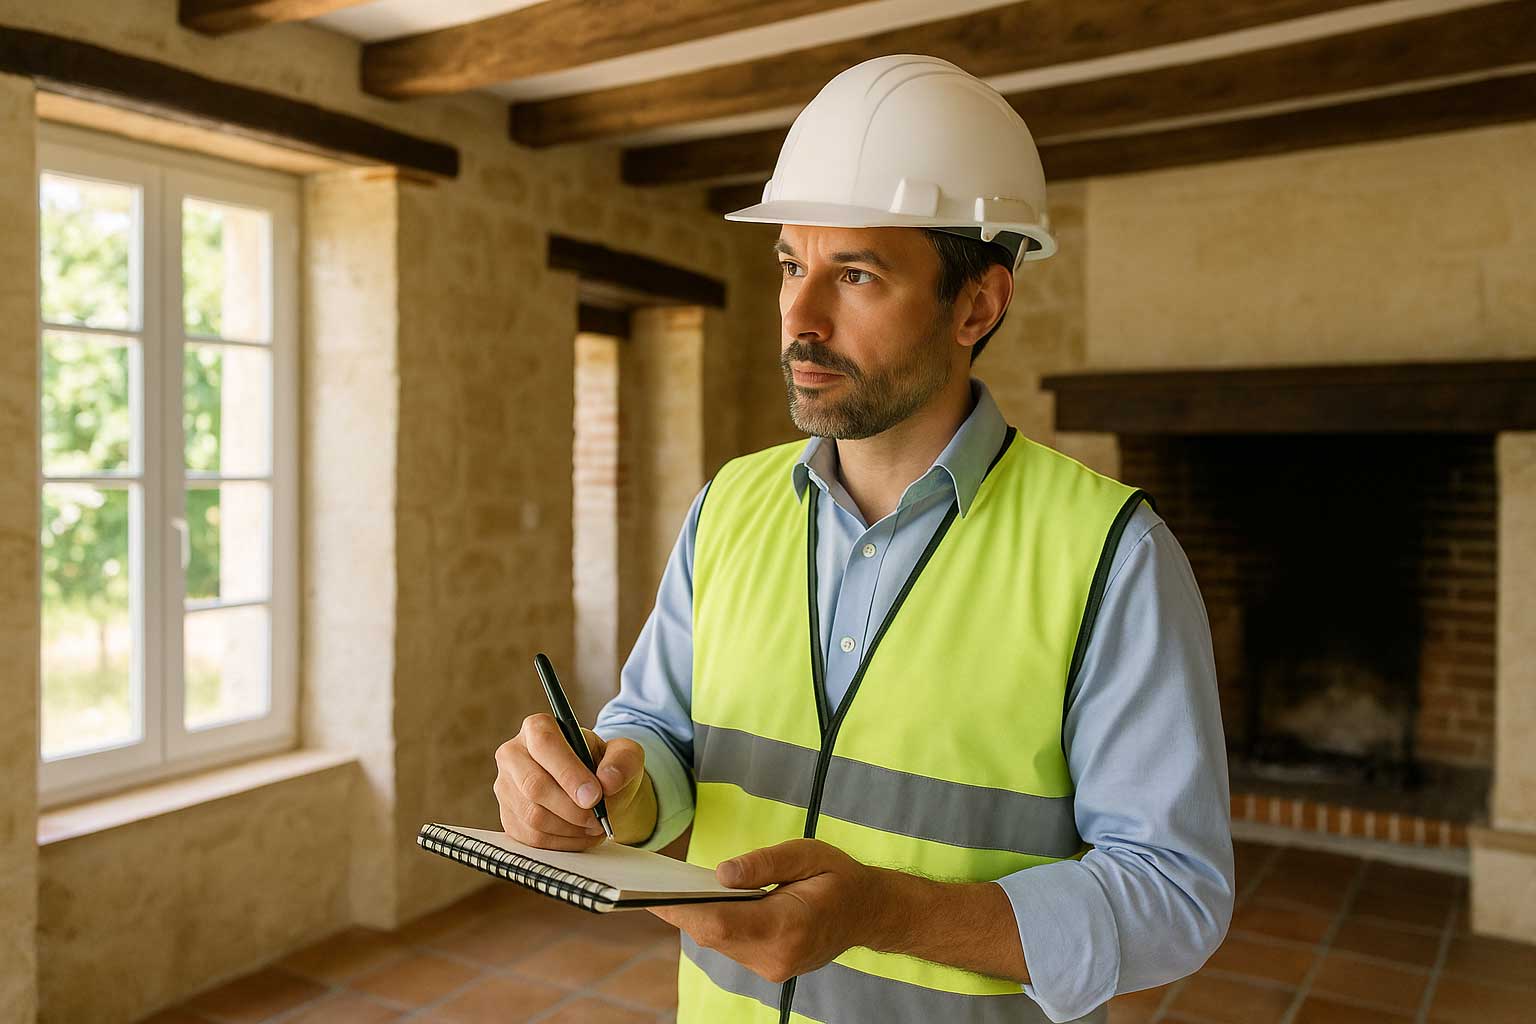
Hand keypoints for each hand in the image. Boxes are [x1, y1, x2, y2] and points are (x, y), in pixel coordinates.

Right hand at [493, 714, 650, 849]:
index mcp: (537, 728)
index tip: (594, 796)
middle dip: (572, 808)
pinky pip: (531, 838)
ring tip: (594, 826)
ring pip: (532, 816)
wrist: (593, 790)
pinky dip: (561, 843)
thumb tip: (608, 780)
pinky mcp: (508, 817)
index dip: (568, 772)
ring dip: (570, 828)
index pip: (545, 745)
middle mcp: (513, 754)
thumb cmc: (604, 766)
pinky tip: (580, 835)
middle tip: (598, 818)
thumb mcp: (624, 754)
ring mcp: (505, 787)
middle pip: (534, 785)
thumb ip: (622, 761)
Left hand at [648, 839, 884, 983]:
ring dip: (698, 915)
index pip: (722, 924)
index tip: (652, 894)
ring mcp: (773, 967)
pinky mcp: (768, 967)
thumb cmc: (839, 877)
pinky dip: (715, 922)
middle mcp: (777, 956)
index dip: (682, 910)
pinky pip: (731, 945)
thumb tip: (720, 874)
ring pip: (719, 942)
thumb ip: (763, 864)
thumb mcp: (807, 854)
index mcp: (789, 926)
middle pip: (714, 935)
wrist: (868, 912)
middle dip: (683, 909)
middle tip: (652, 882)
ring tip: (673, 887)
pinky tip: (703, 901)